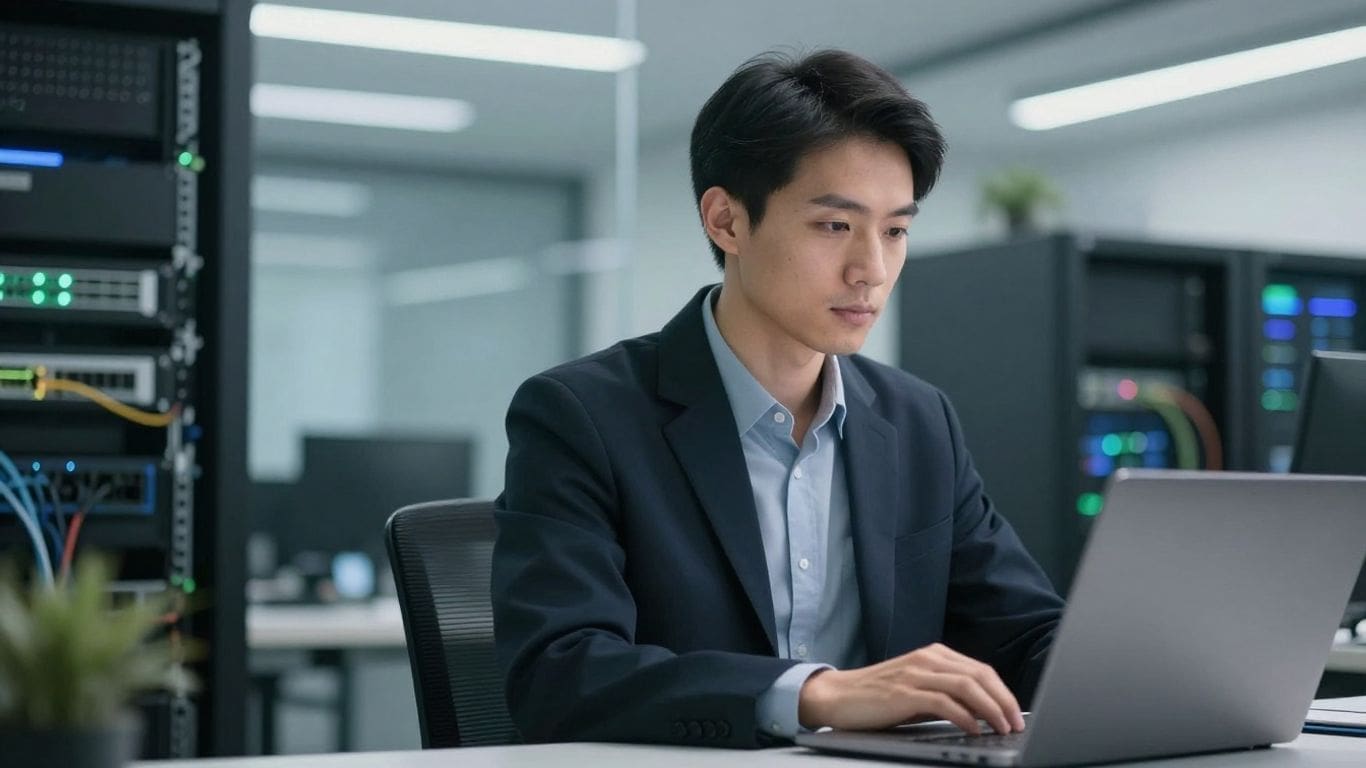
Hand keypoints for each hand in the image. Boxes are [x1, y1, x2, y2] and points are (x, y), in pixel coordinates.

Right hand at [797, 643, 1024, 735]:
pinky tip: (973, 729)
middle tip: (1016, 724)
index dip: (1003, 692)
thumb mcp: (917, 690)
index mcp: (934, 655)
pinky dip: (964, 717)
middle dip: (1004, 701)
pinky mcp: (904, 692)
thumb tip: (982, 713)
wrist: (837, 696)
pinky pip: (944, 702)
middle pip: (980, 675)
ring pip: (967, 686)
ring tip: (1002, 728)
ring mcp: (916, 674)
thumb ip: (946, 694)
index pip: (981, 670)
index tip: (1015, 714)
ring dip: (991, 709)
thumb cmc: (878, 697)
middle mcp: (928, 659)